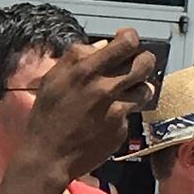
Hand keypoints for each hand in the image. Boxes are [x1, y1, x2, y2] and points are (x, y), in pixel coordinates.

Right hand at [20, 28, 161, 180]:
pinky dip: (123, 112)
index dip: (130, 37)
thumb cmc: (47, 116)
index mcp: (85, 70)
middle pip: (145, 63)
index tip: (126, 40)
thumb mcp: (52, 79)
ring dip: (139, 88)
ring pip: (146, 89)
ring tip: (126, 92)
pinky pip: (131, 113)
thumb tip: (102, 46)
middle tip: (136, 64)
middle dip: (144, 60)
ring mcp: (116, 110)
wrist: (49, 156)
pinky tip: (107, 117)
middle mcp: (105, 88)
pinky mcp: (121, 129)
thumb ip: (77, 57)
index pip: (126, 43)